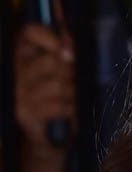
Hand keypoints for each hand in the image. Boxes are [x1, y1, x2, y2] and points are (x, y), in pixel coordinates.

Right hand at [14, 21, 76, 151]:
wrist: (49, 139)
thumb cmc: (58, 101)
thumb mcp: (62, 73)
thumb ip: (66, 53)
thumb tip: (71, 39)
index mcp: (23, 56)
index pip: (29, 33)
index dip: (50, 36)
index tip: (69, 49)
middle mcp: (16, 73)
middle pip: (52, 61)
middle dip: (71, 72)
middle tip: (74, 82)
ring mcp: (20, 94)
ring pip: (59, 85)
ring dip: (74, 94)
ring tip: (72, 100)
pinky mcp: (27, 114)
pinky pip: (60, 106)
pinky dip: (72, 109)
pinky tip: (70, 113)